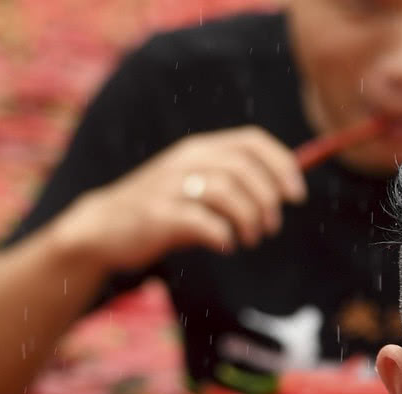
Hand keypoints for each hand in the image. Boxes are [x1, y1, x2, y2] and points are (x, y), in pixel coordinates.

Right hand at [50, 127, 305, 273]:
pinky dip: (222, 234)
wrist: (104, 228)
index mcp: (199, 149)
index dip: (282, 165)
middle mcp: (185, 160)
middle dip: (267, 201)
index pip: (251, 141)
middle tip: (270, 228)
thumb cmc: (162, 211)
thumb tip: (285, 189)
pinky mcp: (157, 215)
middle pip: (243, 169)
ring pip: (226, 192)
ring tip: (249, 239)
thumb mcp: (196, 188)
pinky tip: (225, 244)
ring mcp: (169, 186)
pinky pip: (201, 220)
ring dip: (249, 219)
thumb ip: (233, 184)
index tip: (297, 196)